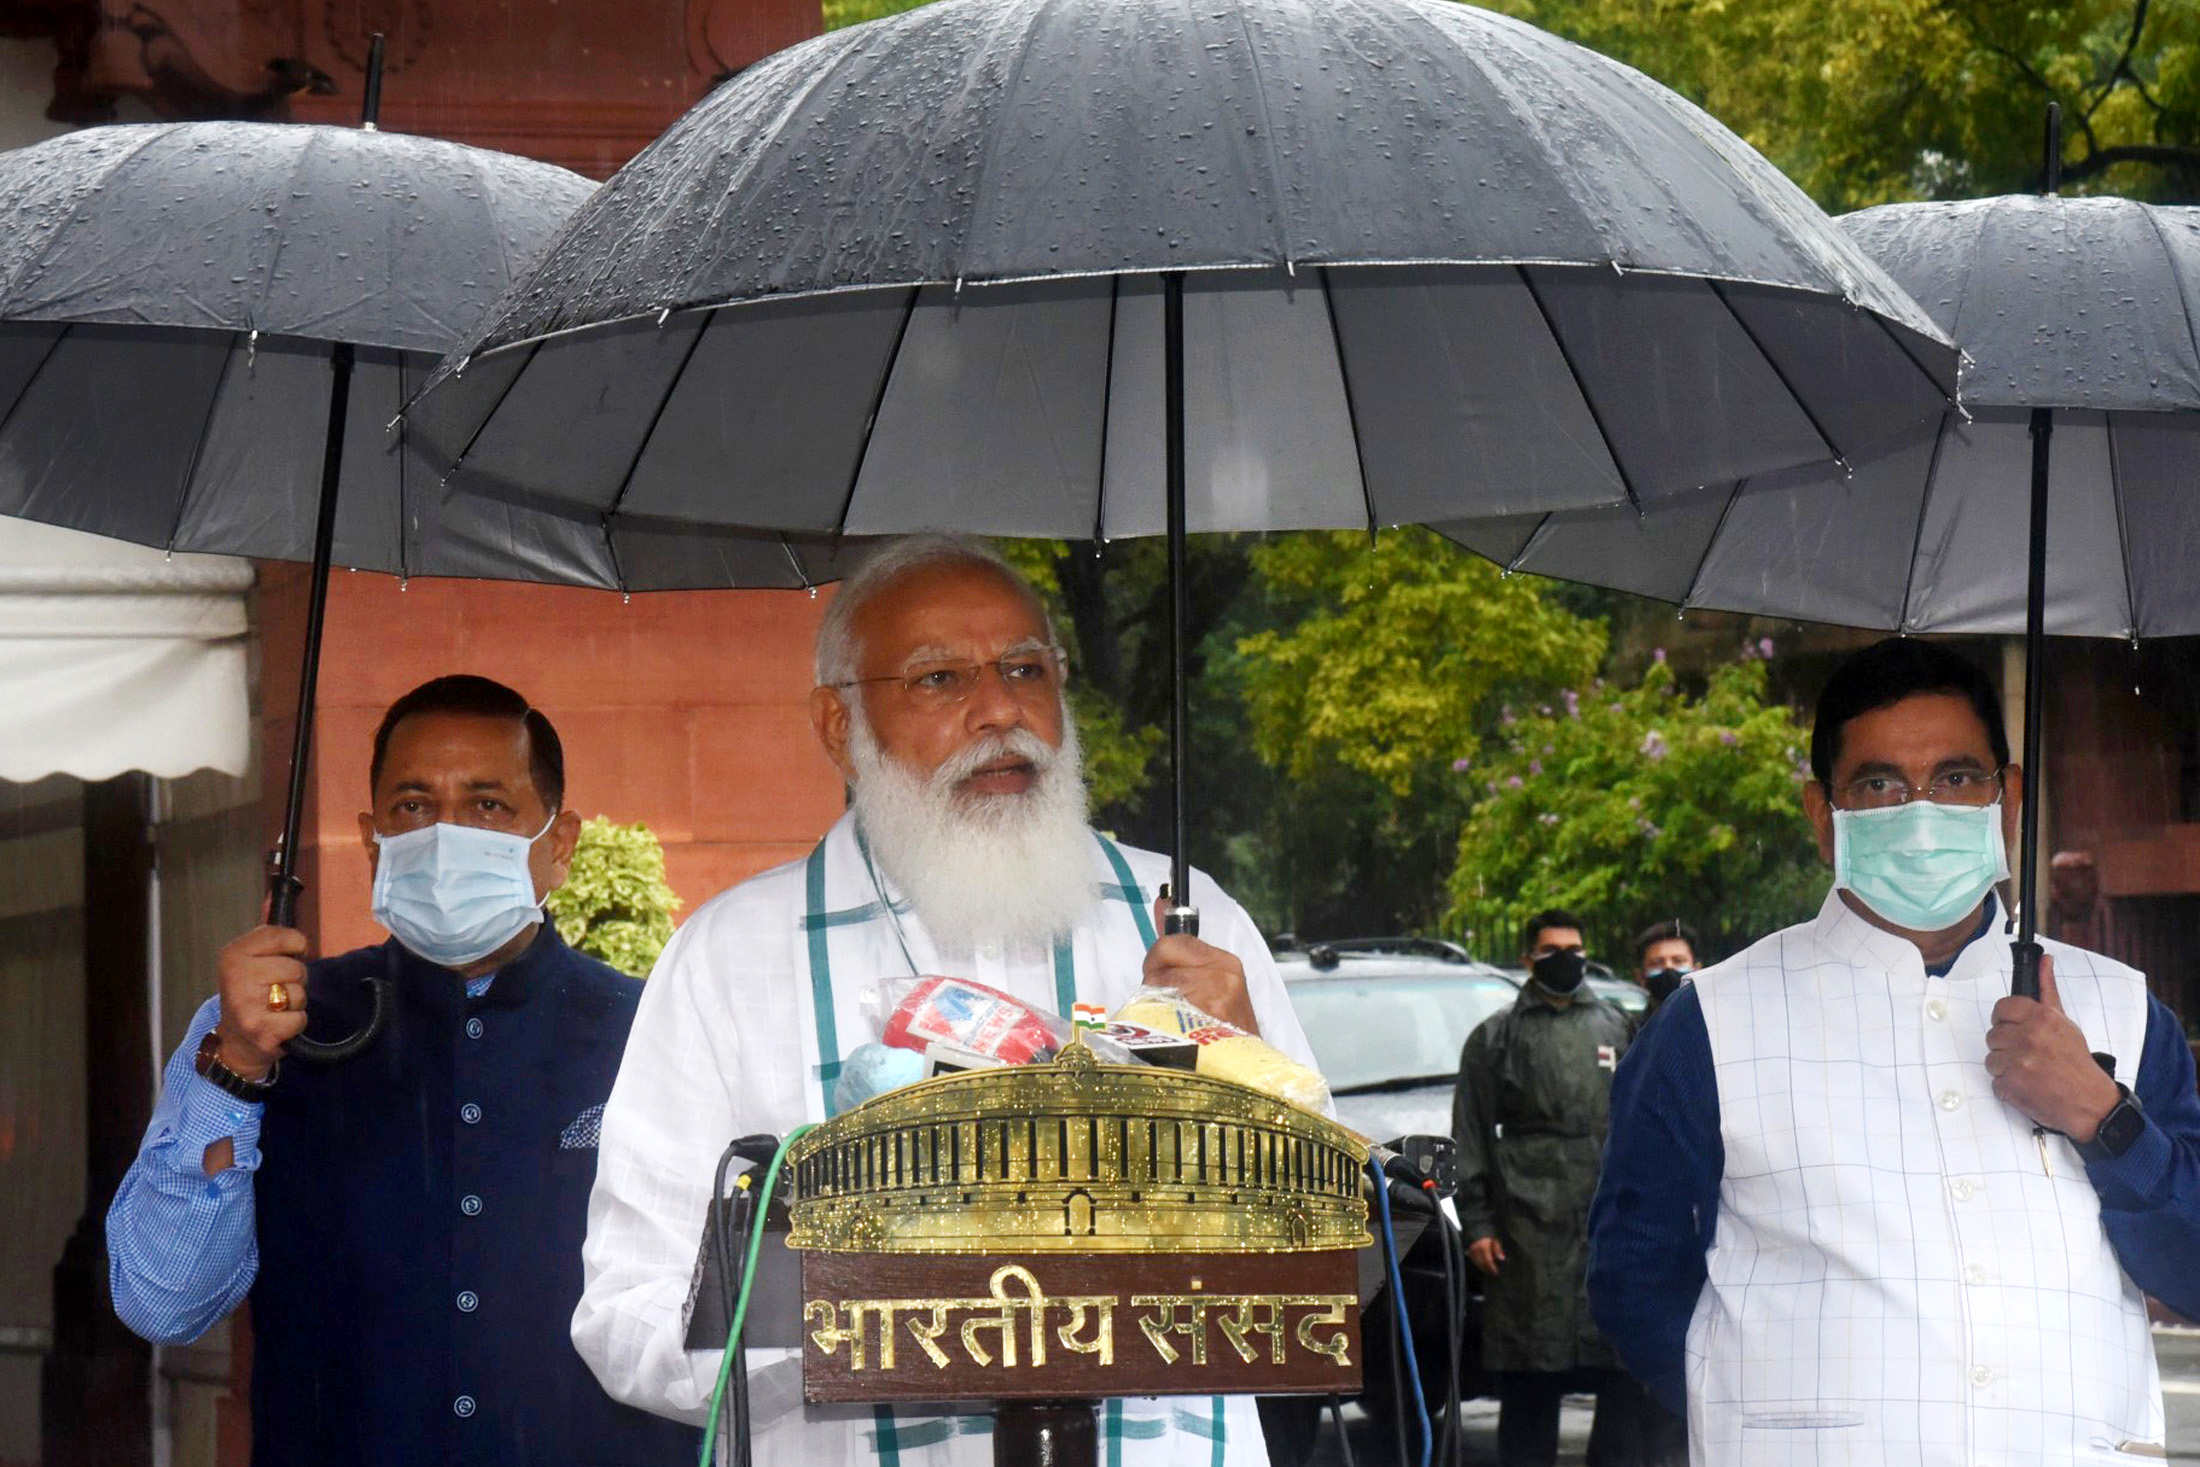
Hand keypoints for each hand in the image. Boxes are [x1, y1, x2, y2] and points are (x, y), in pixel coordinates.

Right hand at [214, 925, 309, 1078]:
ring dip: (294, 1003)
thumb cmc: (252, 994)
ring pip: (299, 994)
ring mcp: (246, 1006)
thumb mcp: (253, 959)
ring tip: (274, 1009)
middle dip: (294, 980)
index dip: (296, 947)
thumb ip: (274, 941)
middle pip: (296, 968)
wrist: (236, 1041)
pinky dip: (295, 1023)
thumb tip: (302, 943)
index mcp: (233, 955)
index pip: (285, 937)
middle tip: (275, 991)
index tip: (283, 958)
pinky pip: (300, 1019)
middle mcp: (235, 978)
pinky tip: (277, 1025)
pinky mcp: (261, 1032)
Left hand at [1143, 895, 1259, 1033]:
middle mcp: (1223, 975)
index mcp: (1225, 962)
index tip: (1165, 978)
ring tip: (1178, 1024)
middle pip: (1160, 961)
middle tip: (1172, 1007)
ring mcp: (1215, 999)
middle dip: (1155, 983)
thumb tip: (1160, 901)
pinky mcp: (1204, 1024)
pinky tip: (1176, 1035)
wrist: (1244, 1070)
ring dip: (1155, 1006)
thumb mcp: (1209, 983)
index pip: (1170, 943)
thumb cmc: (1223, 1029)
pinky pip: (1158, 1011)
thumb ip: (1180, 945)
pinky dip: (1158, 1024)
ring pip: (1155, 987)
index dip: (1159, 962)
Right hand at [1468, 1236, 1505, 1275]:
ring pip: (1476, 1263)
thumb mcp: (1495, 1240)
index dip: (1492, 1268)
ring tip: (1488, 1270)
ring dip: (1482, 1267)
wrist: (1476, 1228)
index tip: (1496, 1272)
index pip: (1488, 1261)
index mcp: (1483, 1247)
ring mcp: (1471, 1250)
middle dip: (1487, 1269)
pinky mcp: (1468, 1250)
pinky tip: (1482, 1264)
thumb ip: (1498, 1250)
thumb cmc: (1487, 1234)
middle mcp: (1476, 1250)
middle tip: (1493, 1273)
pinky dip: (1478, 1263)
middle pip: (1481, 1264)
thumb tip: (1502, 1259)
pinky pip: (1473, 1260)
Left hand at [1984, 953, 2121, 1140]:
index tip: (2014, 1028)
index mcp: (2041, 1018)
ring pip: (1991, 1059)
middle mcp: (2028, 1037)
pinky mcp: (2010, 1086)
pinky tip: (2027, 1085)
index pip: (2002, 1008)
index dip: (2006, 1020)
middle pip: (1993, 1035)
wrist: (2090, 1102)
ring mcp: (2018, 1063)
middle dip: (2007, 1046)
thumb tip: (2044, 960)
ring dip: (2005, 1067)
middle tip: (2028, 1054)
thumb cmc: (2077, 1062)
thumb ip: (2048, 991)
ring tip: (2029, 1071)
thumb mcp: (2065, 1022)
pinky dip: (2008, 1087)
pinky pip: (1995, 1082)